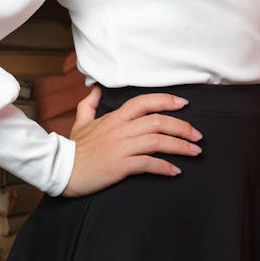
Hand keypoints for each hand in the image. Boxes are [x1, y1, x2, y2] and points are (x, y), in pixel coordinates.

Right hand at [63, 86, 202, 196]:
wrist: (62, 170)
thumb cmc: (74, 148)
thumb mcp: (81, 122)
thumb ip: (89, 104)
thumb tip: (95, 88)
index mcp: (114, 117)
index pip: (144, 102)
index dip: (166, 101)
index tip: (184, 104)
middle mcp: (120, 129)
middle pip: (158, 121)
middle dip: (182, 126)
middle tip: (197, 135)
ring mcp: (121, 147)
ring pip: (157, 141)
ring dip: (180, 146)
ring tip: (195, 152)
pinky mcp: (120, 166)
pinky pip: (148, 164)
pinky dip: (165, 167)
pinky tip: (175, 171)